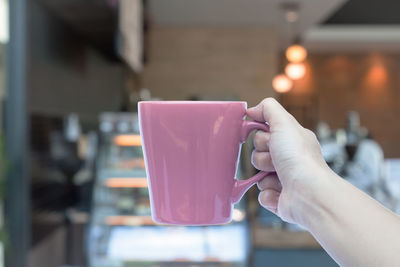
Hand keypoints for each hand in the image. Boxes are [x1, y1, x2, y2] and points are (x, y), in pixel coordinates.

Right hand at [247, 98, 329, 225]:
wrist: (309, 193)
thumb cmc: (299, 158)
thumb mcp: (284, 123)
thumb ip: (268, 109)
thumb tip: (252, 110)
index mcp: (292, 141)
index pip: (264, 135)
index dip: (262, 137)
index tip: (269, 139)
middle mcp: (290, 160)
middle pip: (257, 155)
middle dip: (263, 157)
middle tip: (276, 160)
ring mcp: (285, 180)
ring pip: (258, 176)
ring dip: (265, 177)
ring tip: (280, 178)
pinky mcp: (280, 199)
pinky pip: (262, 194)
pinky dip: (269, 194)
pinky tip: (281, 192)